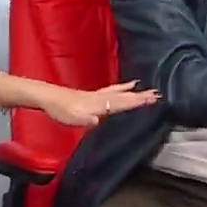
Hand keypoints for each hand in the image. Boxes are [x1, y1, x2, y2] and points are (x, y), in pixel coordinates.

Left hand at [43, 81, 160, 127]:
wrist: (48, 97)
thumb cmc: (60, 110)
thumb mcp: (72, 118)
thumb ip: (86, 119)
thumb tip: (98, 120)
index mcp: (98, 104)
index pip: (121, 103)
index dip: (137, 102)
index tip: (152, 99)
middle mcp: (100, 98)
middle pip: (124, 97)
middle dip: (141, 96)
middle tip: (157, 94)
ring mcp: (97, 95)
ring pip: (120, 92)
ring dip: (134, 92)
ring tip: (147, 89)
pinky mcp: (93, 95)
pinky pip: (113, 90)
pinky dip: (122, 87)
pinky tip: (126, 85)